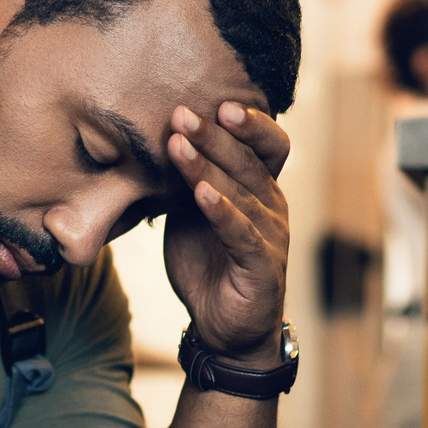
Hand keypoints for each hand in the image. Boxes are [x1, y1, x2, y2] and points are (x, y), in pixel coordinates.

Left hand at [162, 102, 290, 364]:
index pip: (266, 144)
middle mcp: (271, 205)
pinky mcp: (261, 265)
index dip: (247, 122)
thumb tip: (156, 138)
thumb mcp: (191, 213)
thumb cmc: (208, 263)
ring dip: (208, 167)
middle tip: (182, 113)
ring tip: (179, 144)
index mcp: (259, 187)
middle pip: (248, 160)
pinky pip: (241, 233)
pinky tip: (200, 194)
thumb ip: (185, 179)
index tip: (214, 100)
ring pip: (241, 192)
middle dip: (214, 135)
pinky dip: (221, 211)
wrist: (222, 327)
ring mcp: (271, 235)